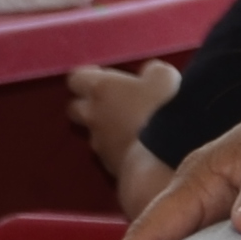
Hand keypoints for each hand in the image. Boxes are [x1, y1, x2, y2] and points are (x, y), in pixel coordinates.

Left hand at [66, 60, 183, 170]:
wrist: (162, 160)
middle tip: (111, 102)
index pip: (76, 78)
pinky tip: (140, 149)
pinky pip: (109, 153)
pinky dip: (119, 149)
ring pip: (93, 133)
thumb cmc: (161, 111)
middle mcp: (93, 116)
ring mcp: (99, 145)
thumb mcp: (165, 78)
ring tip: (131, 129)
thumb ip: (152, 72)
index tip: (103, 77)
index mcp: (101, 89)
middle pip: (74, 108)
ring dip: (107, 129)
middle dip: (88, 104)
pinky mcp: (110, 167)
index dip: (88, 77)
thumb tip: (149, 74)